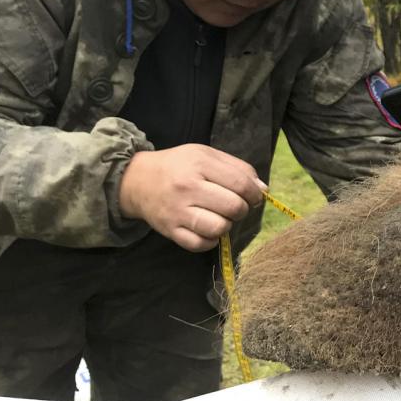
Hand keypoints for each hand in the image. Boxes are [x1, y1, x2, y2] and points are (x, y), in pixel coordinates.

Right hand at [118, 144, 265, 251]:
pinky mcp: (170, 231)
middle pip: (233, 207)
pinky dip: (211, 240)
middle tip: (235, 205)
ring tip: (220, 216)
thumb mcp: (206, 155)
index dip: (255, 193)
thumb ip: (238, 168)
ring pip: (219, 228)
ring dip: (227, 225)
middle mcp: (187, 188)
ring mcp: (177, 211)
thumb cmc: (178, 166)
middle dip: (242, 209)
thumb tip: (263, 189)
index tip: (253, 196)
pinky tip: (208, 229)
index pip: (241, 184)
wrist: (137, 180)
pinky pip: (201, 245)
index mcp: (199, 164)